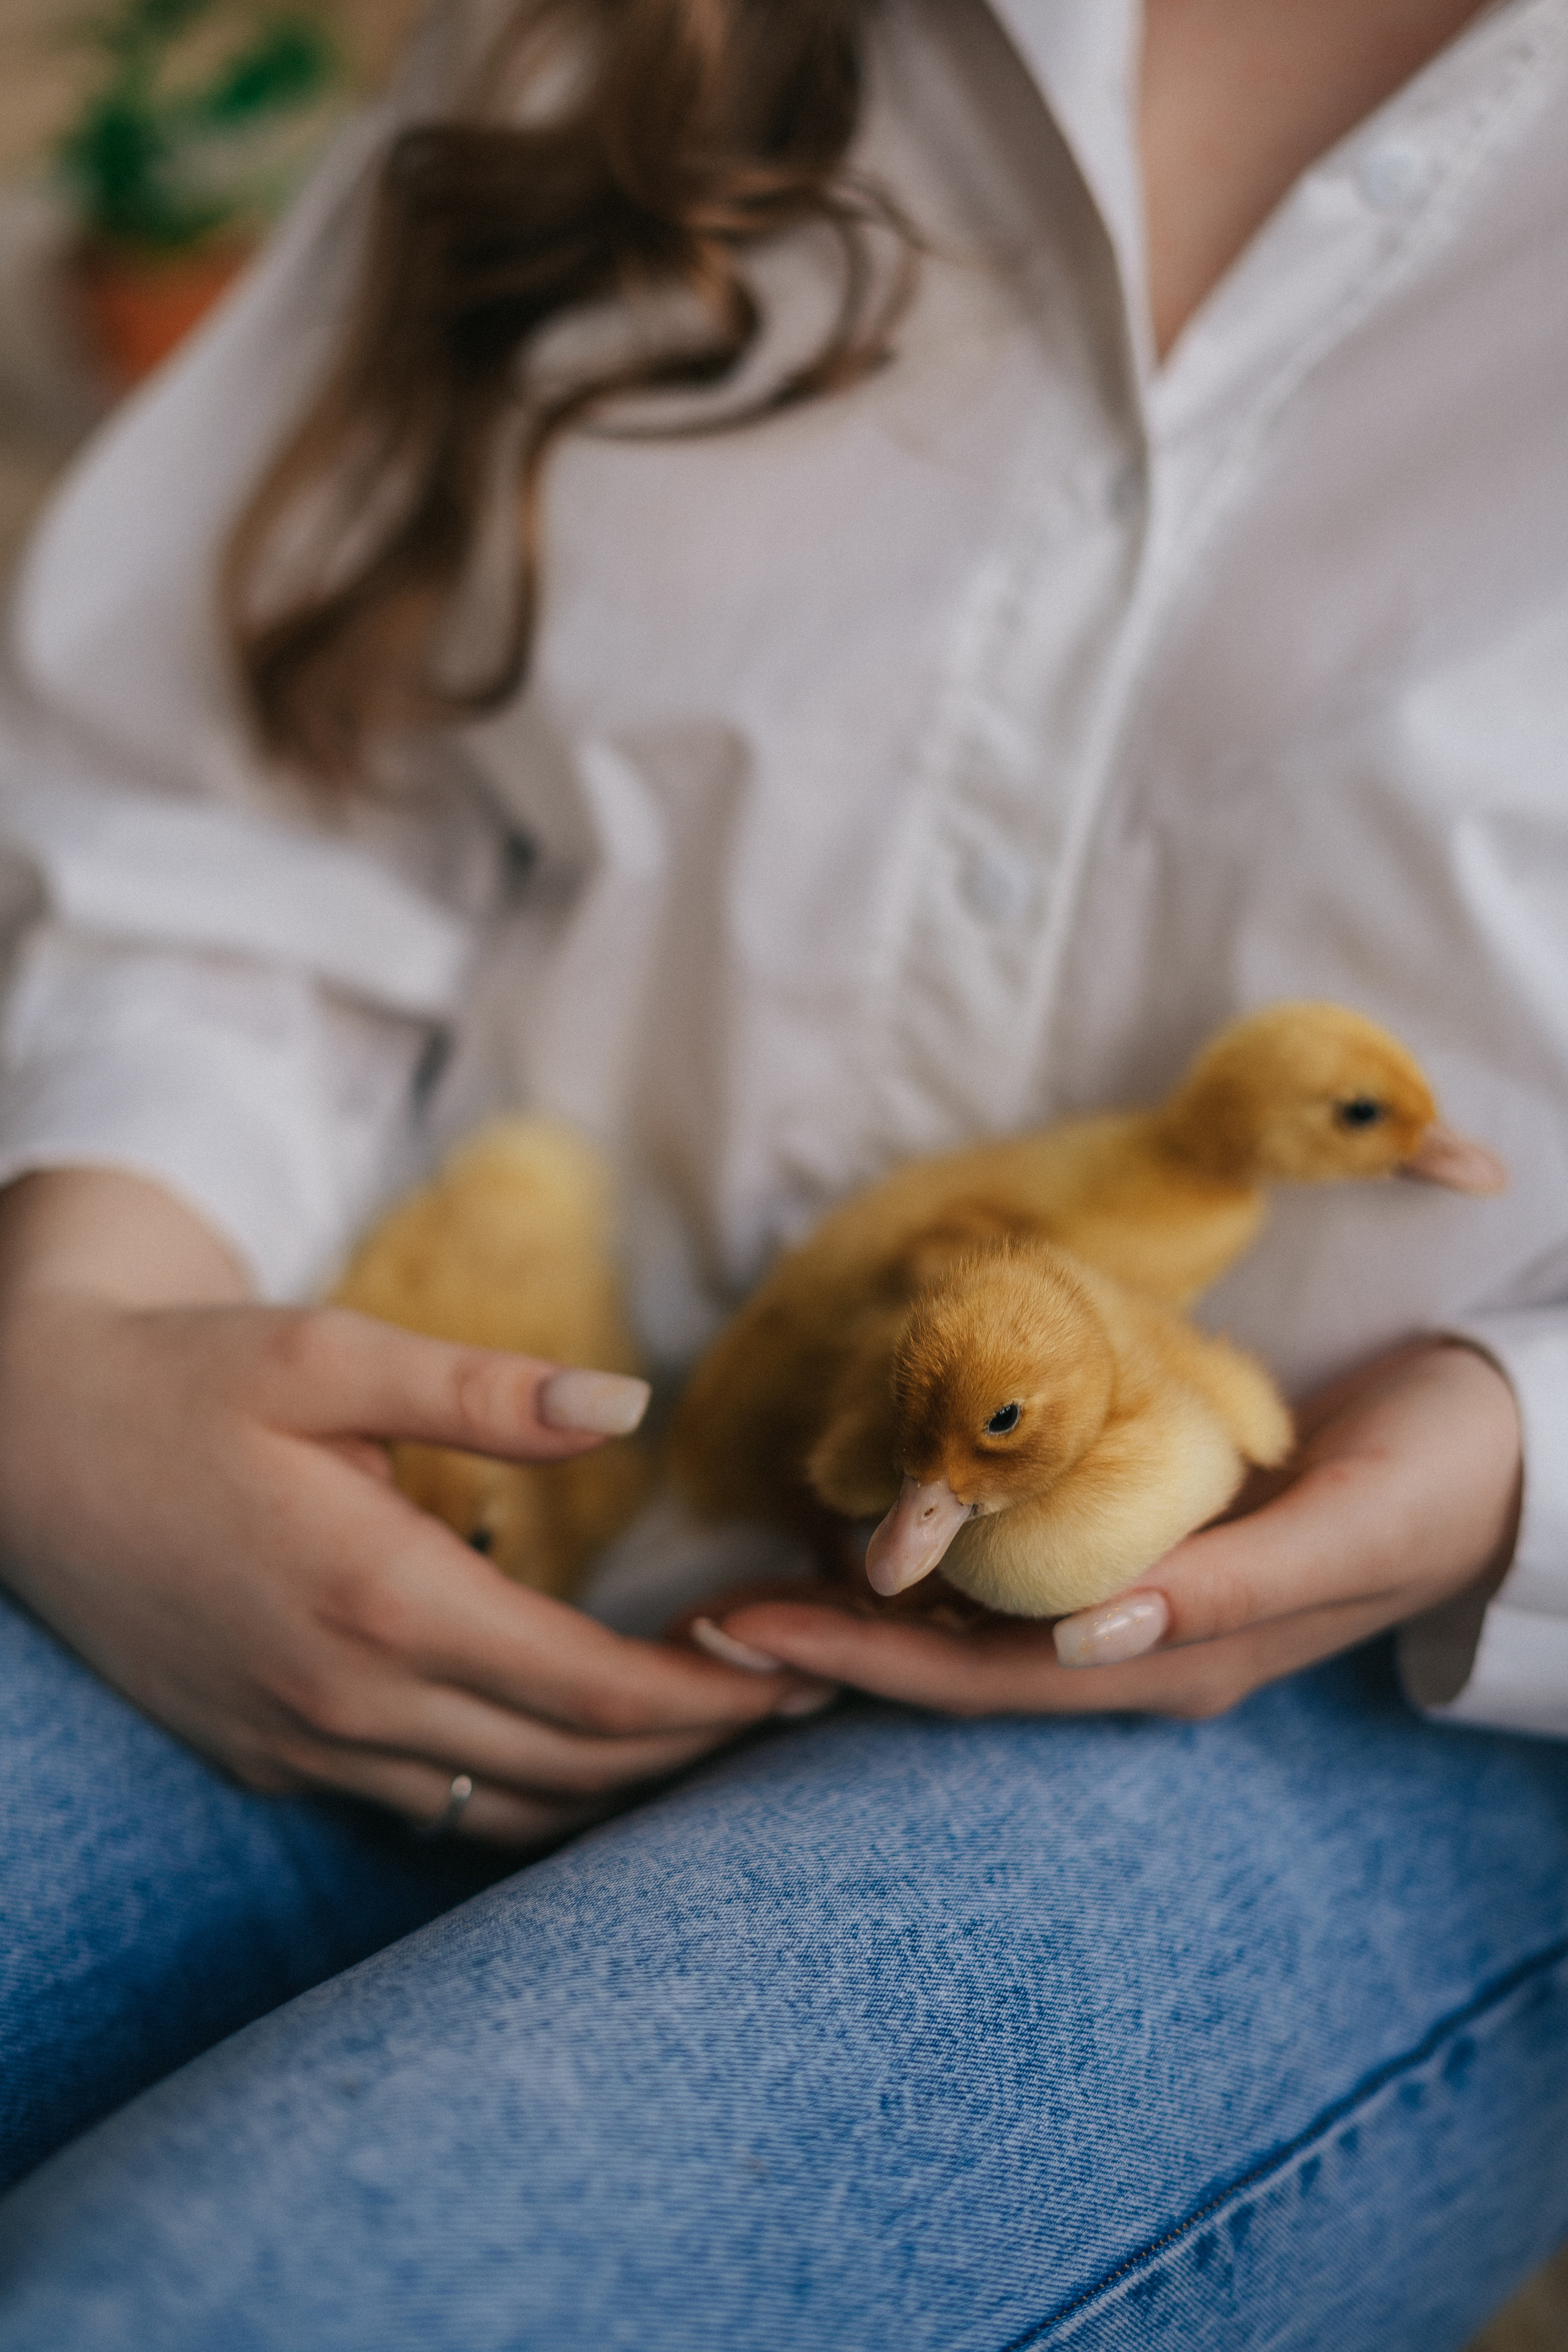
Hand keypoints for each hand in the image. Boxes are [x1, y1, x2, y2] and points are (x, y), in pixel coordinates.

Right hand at [0, 1175, 829, 1844]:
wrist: (26, 1447)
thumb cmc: (186, 1381)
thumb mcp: (328, 1354)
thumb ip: (483, 1389)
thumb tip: (627, 1405)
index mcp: (376, 1594)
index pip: (588, 1687)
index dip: (706, 1695)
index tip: (795, 1670)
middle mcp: (345, 1694)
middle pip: (567, 1764)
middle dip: (694, 1747)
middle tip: (794, 1703)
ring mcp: (303, 1743)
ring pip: (504, 1809)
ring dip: (619, 1785)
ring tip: (712, 1735)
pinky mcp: (271, 1757)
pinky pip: (430, 1807)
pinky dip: (526, 1794)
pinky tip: (577, 1751)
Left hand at [690, 1339, 1521, 1718]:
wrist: (1498, 1439)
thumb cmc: (1432, 1482)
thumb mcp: (1346, 1531)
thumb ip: (1229, 1590)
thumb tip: (1078, 1643)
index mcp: (1174, 1662)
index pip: (981, 1681)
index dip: (856, 1660)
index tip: (737, 1633)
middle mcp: (1133, 1643)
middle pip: (948, 1660)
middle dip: (826, 1642)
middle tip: (698, 1624)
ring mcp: (1132, 1594)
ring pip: (966, 1617)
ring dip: (859, 1603)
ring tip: (744, 1586)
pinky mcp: (1136, 1532)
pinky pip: (1006, 1561)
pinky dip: (925, 1554)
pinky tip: (862, 1530)